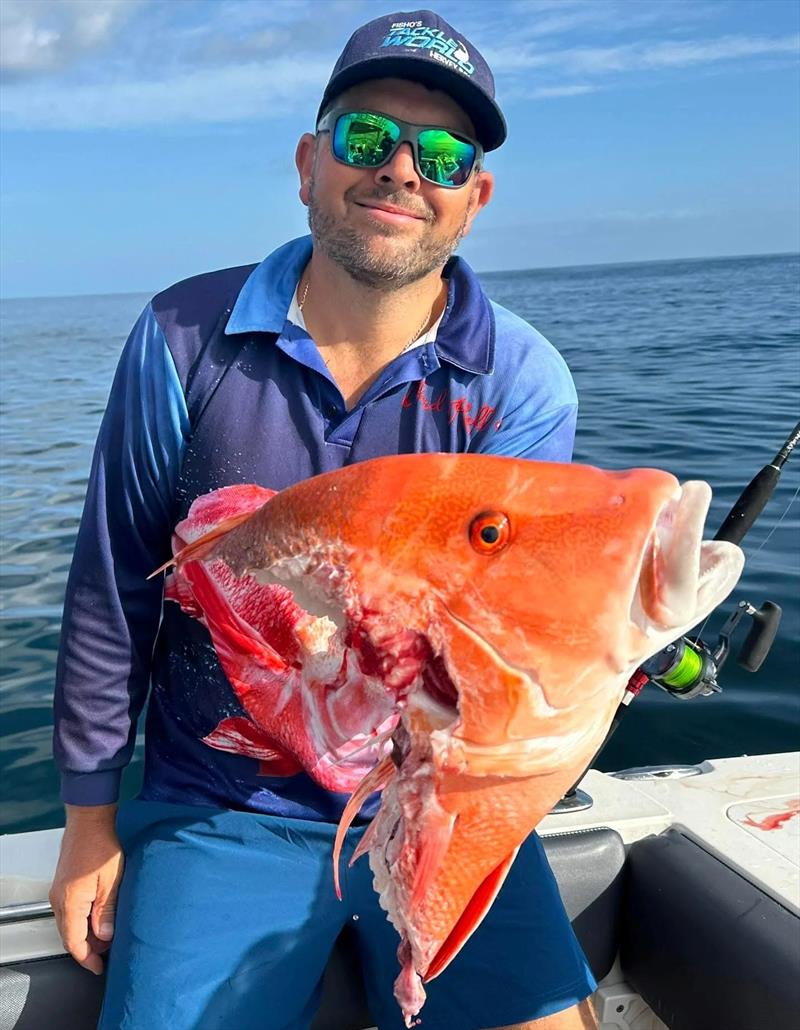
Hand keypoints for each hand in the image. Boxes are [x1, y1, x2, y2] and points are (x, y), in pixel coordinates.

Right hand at [49, 803, 123, 974]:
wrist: (89, 821)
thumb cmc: (101, 846)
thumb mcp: (111, 881)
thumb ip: (107, 911)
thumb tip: (105, 937)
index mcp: (70, 903)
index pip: (74, 942)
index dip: (87, 958)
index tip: (99, 968)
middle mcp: (60, 900)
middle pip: (70, 936)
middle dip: (89, 948)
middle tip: (109, 953)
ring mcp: (59, 893)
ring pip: (70, 924)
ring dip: (87, 934)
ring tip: (108, 937)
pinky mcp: (64, 885)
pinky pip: (71, 912)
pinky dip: (83, 920)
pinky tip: (99, 918)